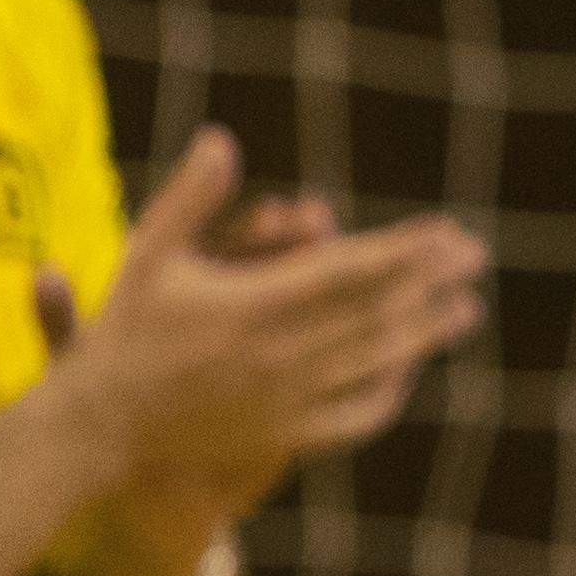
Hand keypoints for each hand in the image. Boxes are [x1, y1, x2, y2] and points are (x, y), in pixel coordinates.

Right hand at [38, 131, 487, 512]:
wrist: (100, 424)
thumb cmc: (124, 331)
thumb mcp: (148, 254)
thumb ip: (190, 198)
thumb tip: (221, 138)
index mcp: (252, 306)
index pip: (351, 270)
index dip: (406, 251)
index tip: (448, 232)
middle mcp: (280, 355)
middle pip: (376, 314)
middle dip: (432, 284)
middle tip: (475, 258)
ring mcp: (288, 401)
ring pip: (375, 363)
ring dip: (426, 334)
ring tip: (467, 309)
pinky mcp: (286, 436)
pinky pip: (355, 416)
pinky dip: (391, 391)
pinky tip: (410, 371)